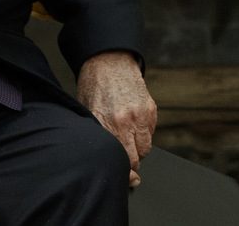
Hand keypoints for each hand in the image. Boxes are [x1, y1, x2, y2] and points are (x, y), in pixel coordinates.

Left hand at [77, 50, 157, 187]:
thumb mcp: (87, 114)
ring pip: (145, 148)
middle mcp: (125, 121)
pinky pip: (151, 133)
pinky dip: (143, 134)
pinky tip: (133, 125)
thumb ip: (98, 136)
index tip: (127, 178)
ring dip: (138, 150)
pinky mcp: (150, 109)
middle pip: (135, 158)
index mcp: (107, 124)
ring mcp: (141, 115)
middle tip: (127, 163)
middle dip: (131, 164)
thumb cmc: (94, 87)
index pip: (120, 160)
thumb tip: (103, 159)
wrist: (109, 60)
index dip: (124, 173)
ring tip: (128, 141)